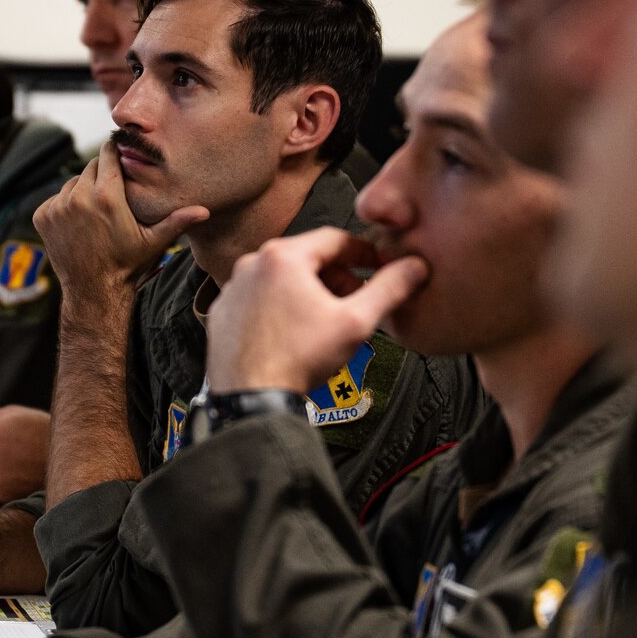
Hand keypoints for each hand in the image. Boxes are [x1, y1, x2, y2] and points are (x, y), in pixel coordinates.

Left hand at [33, 145, 207, 298]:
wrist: (94, 292)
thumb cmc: (128, 265)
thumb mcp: (155, 241)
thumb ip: (178, 221)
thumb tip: (205, 210)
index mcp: (107, 196)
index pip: (108, 154)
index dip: (116, 154)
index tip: (122, 157)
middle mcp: (78, 197)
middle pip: (90, 167)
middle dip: (102, 175)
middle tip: (113, 194)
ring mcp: (57, 207)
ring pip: (72, 182)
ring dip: (83, 190)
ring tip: (97, 211)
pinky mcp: (43, 217)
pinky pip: (56, 198)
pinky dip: (65, 205)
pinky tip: (80, 223)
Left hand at [207, 227, 428, 394]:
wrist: (251, 399)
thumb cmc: (297, 360)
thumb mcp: (356, 322)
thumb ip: (388, 289)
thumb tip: (413, 268)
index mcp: (283, 257)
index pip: (334, 238)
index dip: (363, 251)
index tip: (377, 264)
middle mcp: (252, 265)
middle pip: (307, 259)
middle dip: (337, 276)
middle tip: (356, 298)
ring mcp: (234, 289)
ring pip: (282, 279)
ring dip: (309, 292)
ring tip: (328, 319)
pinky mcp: (224, 313)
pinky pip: (261, 300)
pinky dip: (282, 308)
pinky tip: (296, 332)